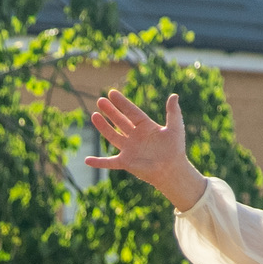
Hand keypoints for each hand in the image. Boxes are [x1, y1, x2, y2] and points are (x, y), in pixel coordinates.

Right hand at [85, 90, 207, 210]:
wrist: (172, 170)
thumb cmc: (175, 149)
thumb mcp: (175, 127)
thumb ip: (173, 112)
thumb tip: (174, 95)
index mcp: (146, 127)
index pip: (131, 111)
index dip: (122, 102)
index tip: (112, 93)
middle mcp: (135, 136)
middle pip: (120, 121)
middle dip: (110, 111)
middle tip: (100, 100)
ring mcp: (129, 149)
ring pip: (112, 136)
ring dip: (103, 127)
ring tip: (94, 115)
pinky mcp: (126, 162)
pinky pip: (109, 162)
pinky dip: (98, 162)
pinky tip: (87, 160)